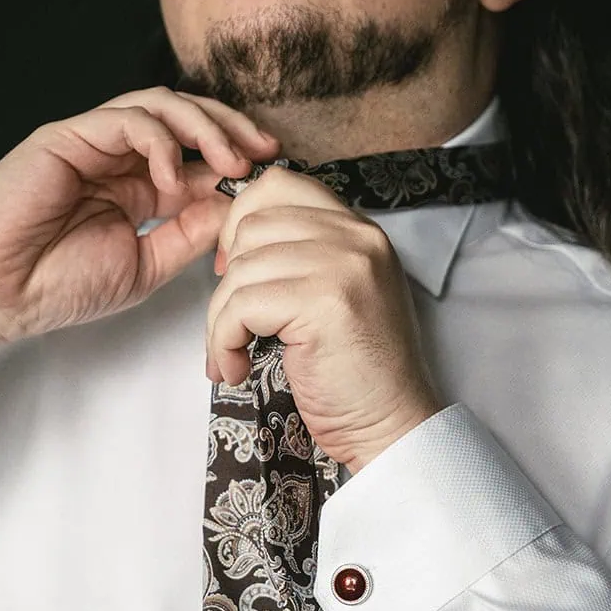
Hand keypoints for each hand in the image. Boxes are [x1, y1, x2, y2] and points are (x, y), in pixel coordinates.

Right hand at [0, 88, 278, 369]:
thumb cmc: (54, 286)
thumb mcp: (146, 266)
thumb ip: (188, 232)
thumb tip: (236, 204)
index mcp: (135, 186)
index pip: (198, 152)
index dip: (239, 156)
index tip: (276, 172)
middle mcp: (116, 157)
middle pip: (187, 117)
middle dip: (233, 129)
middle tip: (266, 152)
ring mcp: (91, 142)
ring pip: (161, 106)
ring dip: (205, 127)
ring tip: (231, 161)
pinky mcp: (67, 136)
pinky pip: (126, 119)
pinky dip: (160, 140)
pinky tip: (172, 177)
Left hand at [207, 166, 442, 473]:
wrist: (390, 426)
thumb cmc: (354, 373)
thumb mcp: (333, 295)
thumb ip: (300, 256)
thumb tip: (230, 242)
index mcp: (358, 230)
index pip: (279, 185)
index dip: (240, 223)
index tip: (236, 271)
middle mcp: (356, 237)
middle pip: (252, 224)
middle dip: (226, 279)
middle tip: (232, 323)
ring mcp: (344, 265)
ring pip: (240, 268)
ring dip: (220, 319)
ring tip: (234, 355)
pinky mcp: (325, 302)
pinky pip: (241, 305)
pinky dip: (223, 341)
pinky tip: (235, 368)